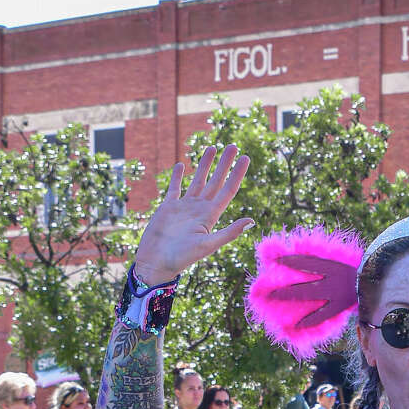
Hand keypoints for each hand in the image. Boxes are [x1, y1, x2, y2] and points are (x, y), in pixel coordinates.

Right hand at [133, 145, 252, 284]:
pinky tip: (182, 165)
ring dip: (205, 164)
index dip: (237, 174)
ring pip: (197, 181)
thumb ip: (230, 232)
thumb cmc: (182, 257)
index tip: (245, 157)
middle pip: (215, 181)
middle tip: (233, 145)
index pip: (228, 190)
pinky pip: (175, 188)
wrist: (157, 262)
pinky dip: (178, 176)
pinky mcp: (168, 208)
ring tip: (212, 147)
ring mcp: (184, 207)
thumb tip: (252, 220)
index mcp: (211, 216)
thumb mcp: (208, 244)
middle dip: (224, 164)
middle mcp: (200, 209)